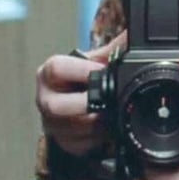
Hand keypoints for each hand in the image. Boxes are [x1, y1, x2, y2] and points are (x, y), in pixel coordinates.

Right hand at [35, 31, 126, 156]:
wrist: (81, 102)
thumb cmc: (85, 78)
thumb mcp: (96, 60)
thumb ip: (113, 48)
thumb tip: (133, 35)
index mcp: (50, 74)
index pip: (56, 69)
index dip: (80, 70)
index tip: (101, 69)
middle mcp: (45, 98)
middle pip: (56, 106)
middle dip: (85, 104)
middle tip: (105, 100)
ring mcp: (51, 123)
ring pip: (69, 129)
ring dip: (95, 123)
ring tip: (111, 113)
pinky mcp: (63, 143)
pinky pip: (79, 145)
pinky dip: (97, 138)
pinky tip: (107, 128)